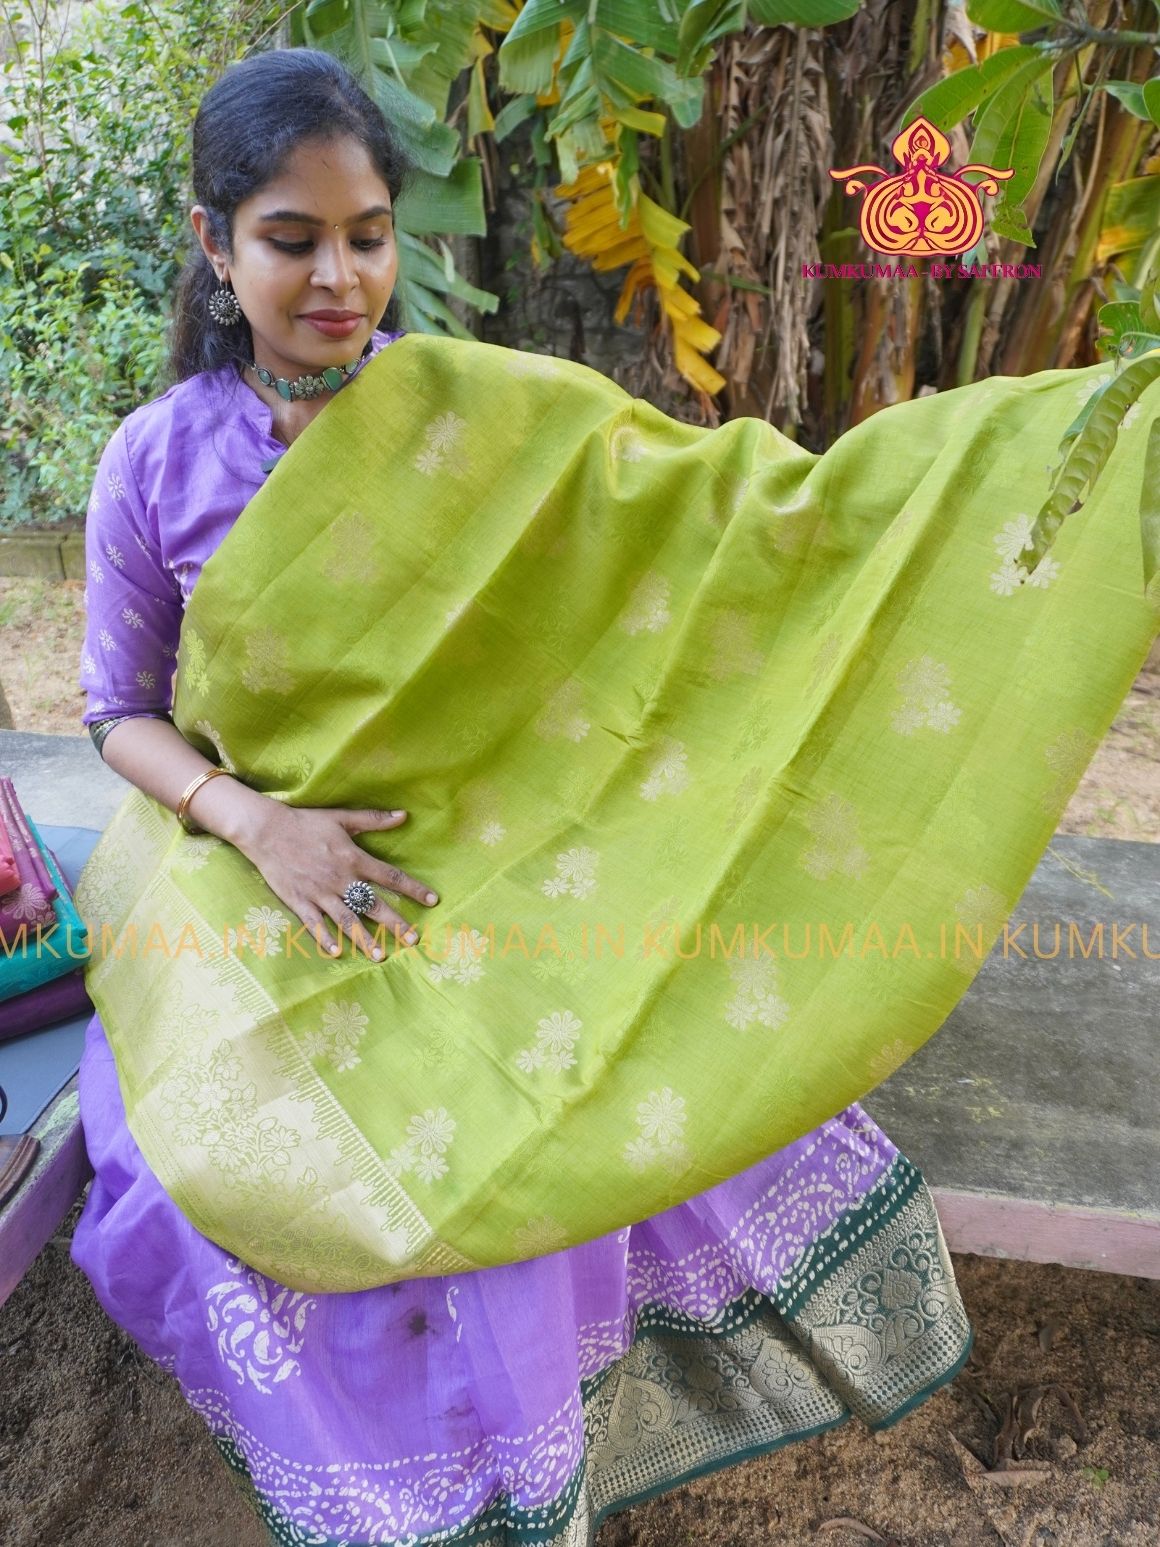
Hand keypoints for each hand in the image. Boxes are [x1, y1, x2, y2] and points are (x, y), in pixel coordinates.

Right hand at [235, 803, 437, 959]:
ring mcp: (319, 893)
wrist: (267, 830)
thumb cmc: (306, 823)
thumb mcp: (342, 818)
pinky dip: (325, 939)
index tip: (432, 901)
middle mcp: (340, 879)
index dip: (413, 889)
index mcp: (353, 859)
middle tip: (413, 940)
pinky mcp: (299, 902)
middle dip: (395, 923)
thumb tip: (404, 815)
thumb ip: (373, 820)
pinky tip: (338, 954)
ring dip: (364, 939)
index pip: (390, 877)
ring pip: (346, 920)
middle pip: (373, 904)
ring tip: (381, 957)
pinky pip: (315, 925)